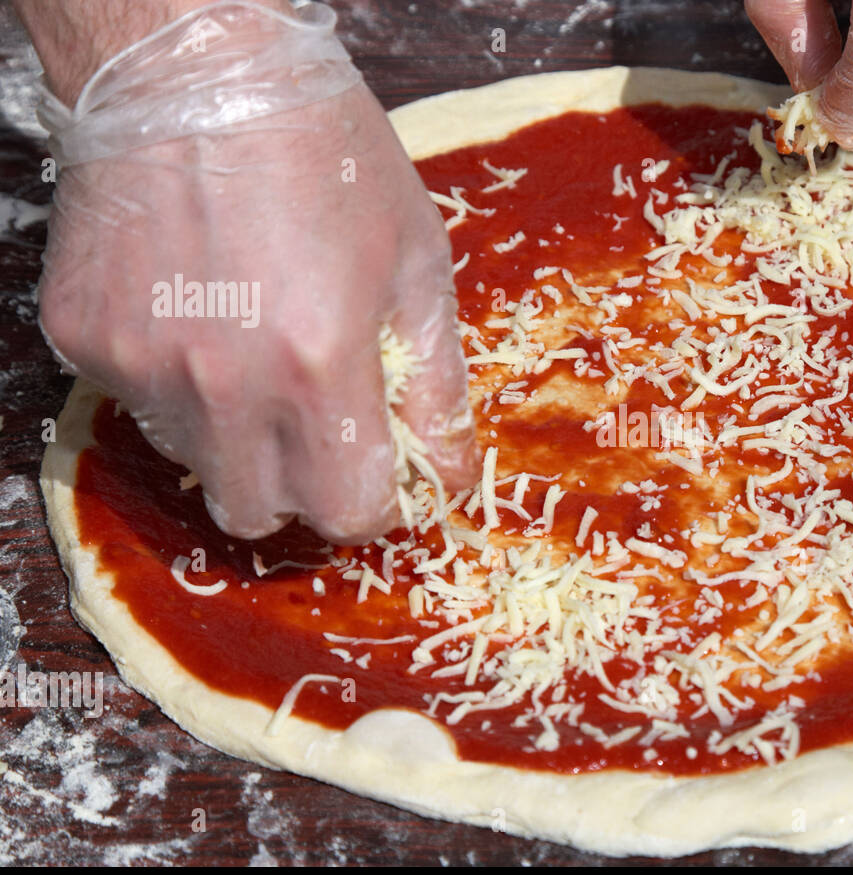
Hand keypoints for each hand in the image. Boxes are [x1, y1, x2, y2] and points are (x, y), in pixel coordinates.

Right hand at [31, 2, 476, 543]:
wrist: (196, 67)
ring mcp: (142, 363)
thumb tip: (450, 476)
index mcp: (321, 365)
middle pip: (258, 513)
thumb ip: (437, 386)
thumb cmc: (328, 154)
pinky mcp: (85, 338)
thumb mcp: (417, 263)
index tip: (375, 472)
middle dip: (298, 488)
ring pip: (195, 465)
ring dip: (234, 439)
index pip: (346, 511)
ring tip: (253, 351)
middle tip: (315, 428)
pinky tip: (196, 313)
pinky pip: (138, 405)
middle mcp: (223, 382)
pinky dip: (174, 385)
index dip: (371, 502)